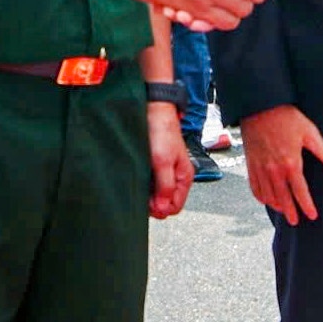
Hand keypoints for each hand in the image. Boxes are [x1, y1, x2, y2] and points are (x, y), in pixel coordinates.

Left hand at [147, 102, 192, 217]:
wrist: (154, 111)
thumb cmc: (161, 132)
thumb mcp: (163, 163)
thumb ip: (165, 187)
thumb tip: (163, 209)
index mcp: (184, 177)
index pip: (175, 207)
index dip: (161, 209)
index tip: (149, 203)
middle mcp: (176, 176)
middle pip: (165, 202)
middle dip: (153, 202)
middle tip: (141, 191)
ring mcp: (165, 172)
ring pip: (157, 194)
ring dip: (147, 193)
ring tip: (139, 181)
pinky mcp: (155, 167)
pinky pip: (150, 184)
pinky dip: (143, 185)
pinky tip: (138, 177)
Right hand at [240, 104, 322, 224]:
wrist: (259, 107)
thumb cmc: (286, 118)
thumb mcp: (309, 133)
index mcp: (290, 164)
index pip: (300, 192)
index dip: (306, 206)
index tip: (312, 216)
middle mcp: (274, 171)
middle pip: (283, 198)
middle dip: (290, 211)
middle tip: (295, 221)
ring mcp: (260, 169)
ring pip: (268, 196)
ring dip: (276, 206)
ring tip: (283, 211)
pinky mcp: (250, 165)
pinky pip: (254, 188)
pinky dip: (261, 197)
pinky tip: (266, 199)